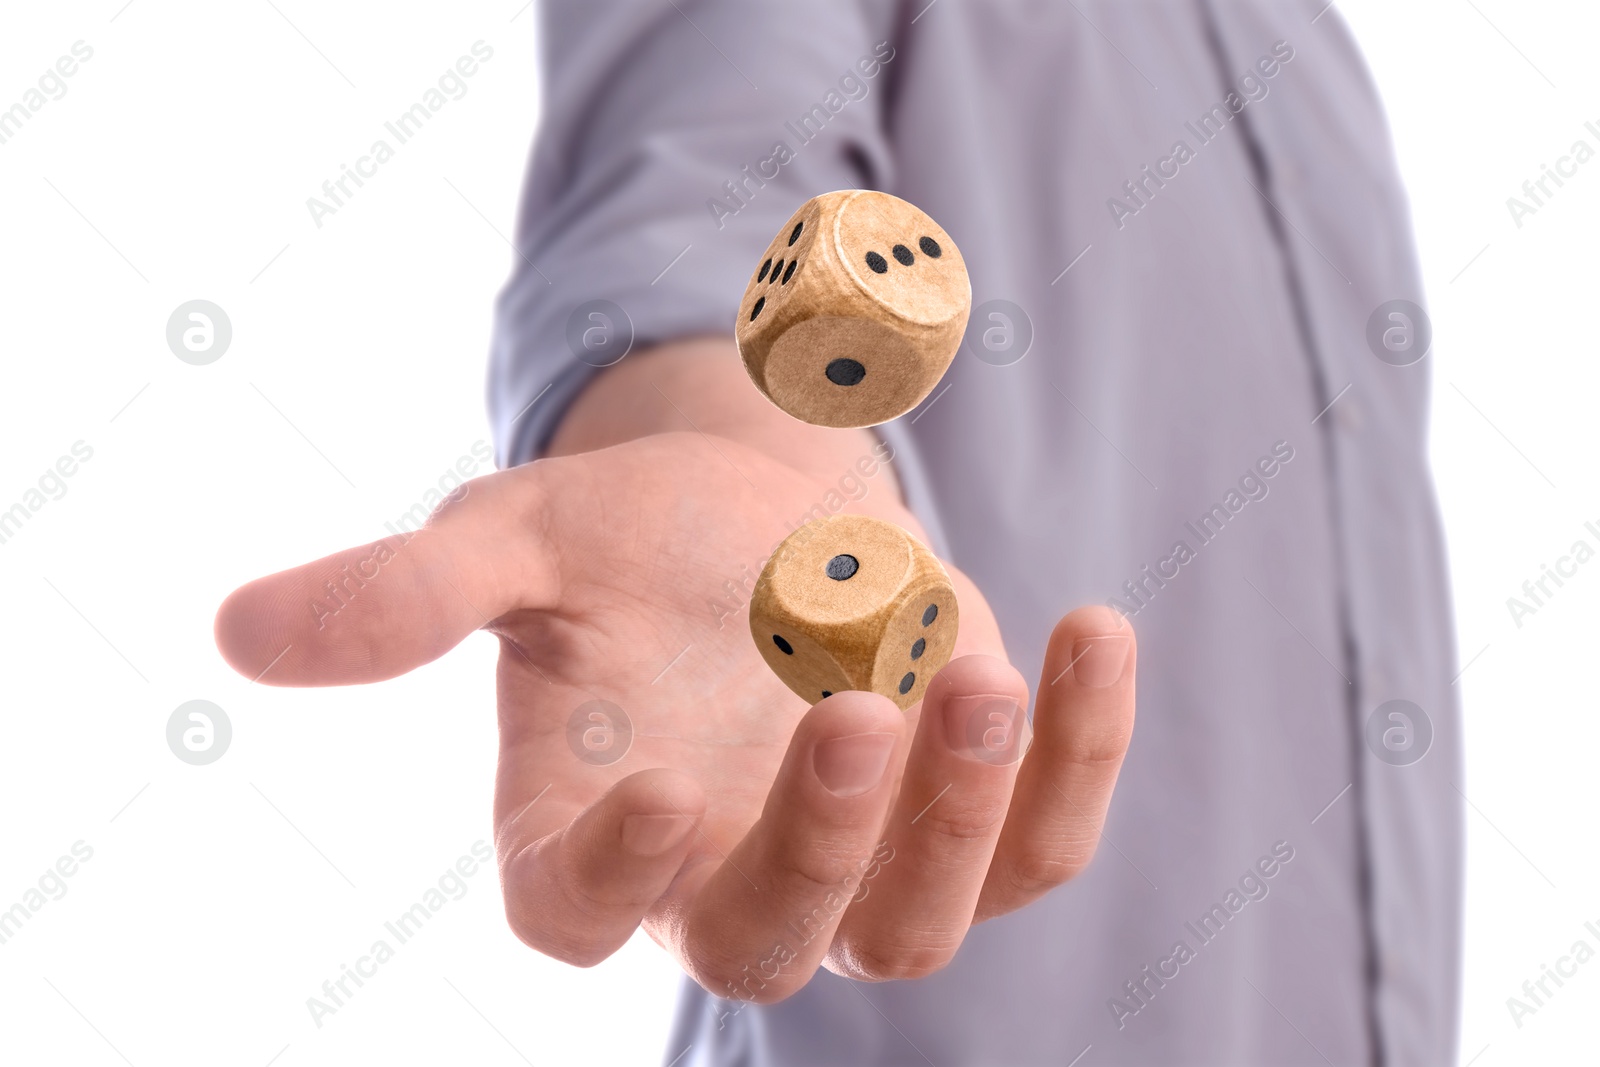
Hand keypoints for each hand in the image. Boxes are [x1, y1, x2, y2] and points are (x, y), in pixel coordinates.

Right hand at [214, 431, 1135, 997]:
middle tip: (849, 711)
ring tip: (972, 667)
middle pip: (768, 943)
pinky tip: (1093, 628)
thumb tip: (238, 631)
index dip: (610, 880)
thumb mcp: (519, 539)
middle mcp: (724, 872)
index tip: (650, 787)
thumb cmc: (627, 534)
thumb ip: (407, 594)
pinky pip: (1041, 835)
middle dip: (819, 848)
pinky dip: (1081, 751)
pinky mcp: (968, 808)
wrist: (764, 508)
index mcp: (592, 824)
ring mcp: (860, 856)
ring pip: (919, 923)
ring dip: (959, 815)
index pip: (576, 918)